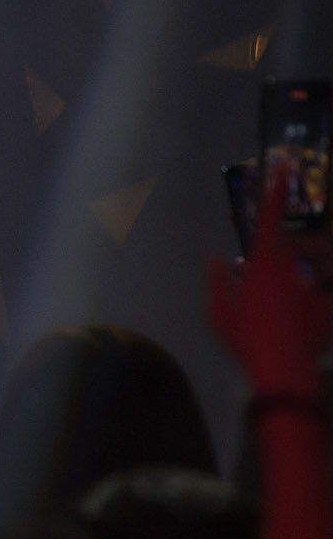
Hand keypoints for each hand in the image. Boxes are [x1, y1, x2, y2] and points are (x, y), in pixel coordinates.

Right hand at [208, 165, 330, 400]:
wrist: (283, 373)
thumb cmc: (245, 341)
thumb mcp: (217, 313)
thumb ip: (217, 280)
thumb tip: (216, 258)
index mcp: (263, 265)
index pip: (271, 219)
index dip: (277, 190)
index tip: (285, 165)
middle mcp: (292, 268)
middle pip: (288, 249)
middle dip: (277, 259)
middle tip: (265, 288)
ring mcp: (314, 286)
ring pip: (303, 275)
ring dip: (291, 289)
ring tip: (280, 318)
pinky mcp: (329, 305)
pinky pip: (319, 298)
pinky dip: (310, 310)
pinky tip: (299, 331)